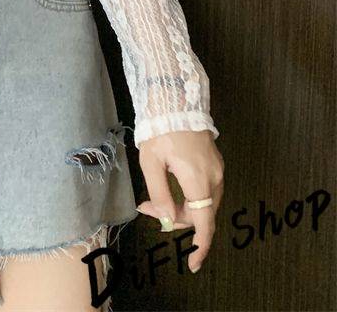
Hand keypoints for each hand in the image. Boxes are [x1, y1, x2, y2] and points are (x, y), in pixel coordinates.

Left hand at [136, 130, 224, 272]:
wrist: (176, 102)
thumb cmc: (161, 130)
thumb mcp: (151, 163)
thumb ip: (159, 194)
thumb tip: (165, 220)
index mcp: (199, 180)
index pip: (204, 223)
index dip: (200, 246)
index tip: (193, 264)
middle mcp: (214, 178)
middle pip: (201, 214)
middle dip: (176, 219)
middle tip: (147, 208)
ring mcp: (218, 170)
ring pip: (204, 203)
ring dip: (181, 207)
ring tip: (152, 198)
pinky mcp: (215, 163)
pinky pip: (206, 189)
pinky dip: (189, 196)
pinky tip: (169, 187)